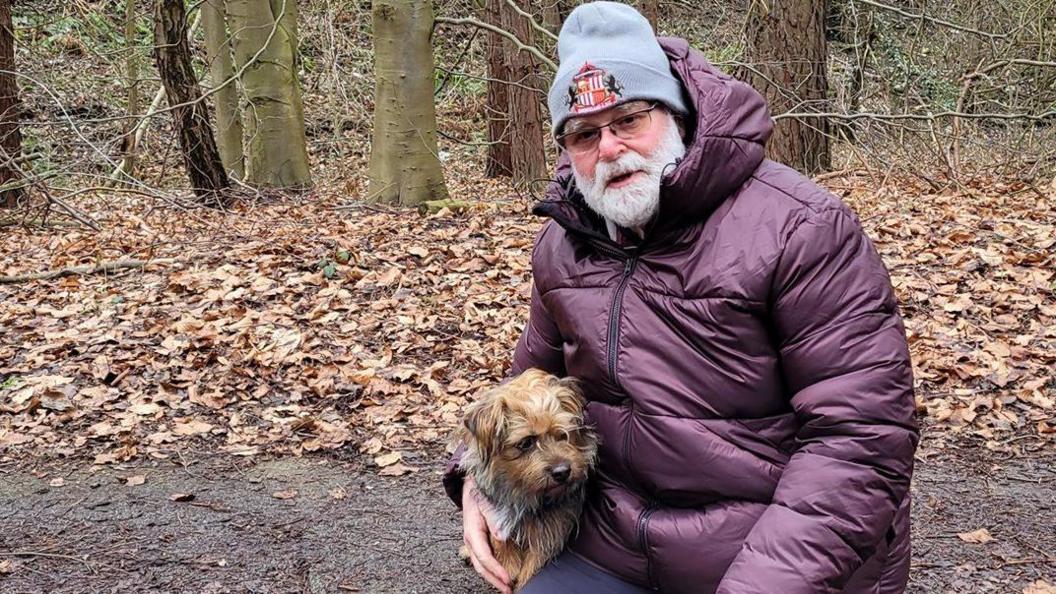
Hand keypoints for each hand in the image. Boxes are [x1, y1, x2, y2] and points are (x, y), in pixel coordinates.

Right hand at [462, 477, 511, 593]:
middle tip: (509, 590)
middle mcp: (470, 540)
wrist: (471, 486)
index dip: (496, 570)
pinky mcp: (477, 542)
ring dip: (493, 578)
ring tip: (507, 587)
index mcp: (472, 531)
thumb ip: (494, 518)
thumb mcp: (487, 502)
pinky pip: (483, 559)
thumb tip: (500, 536)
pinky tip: (501, 574)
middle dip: (494, 580)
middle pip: (481, 566)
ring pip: (481, 565)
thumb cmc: (480, 493)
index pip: (484, 556)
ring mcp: (472, 542)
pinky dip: (492, 569)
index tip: (508, 579)